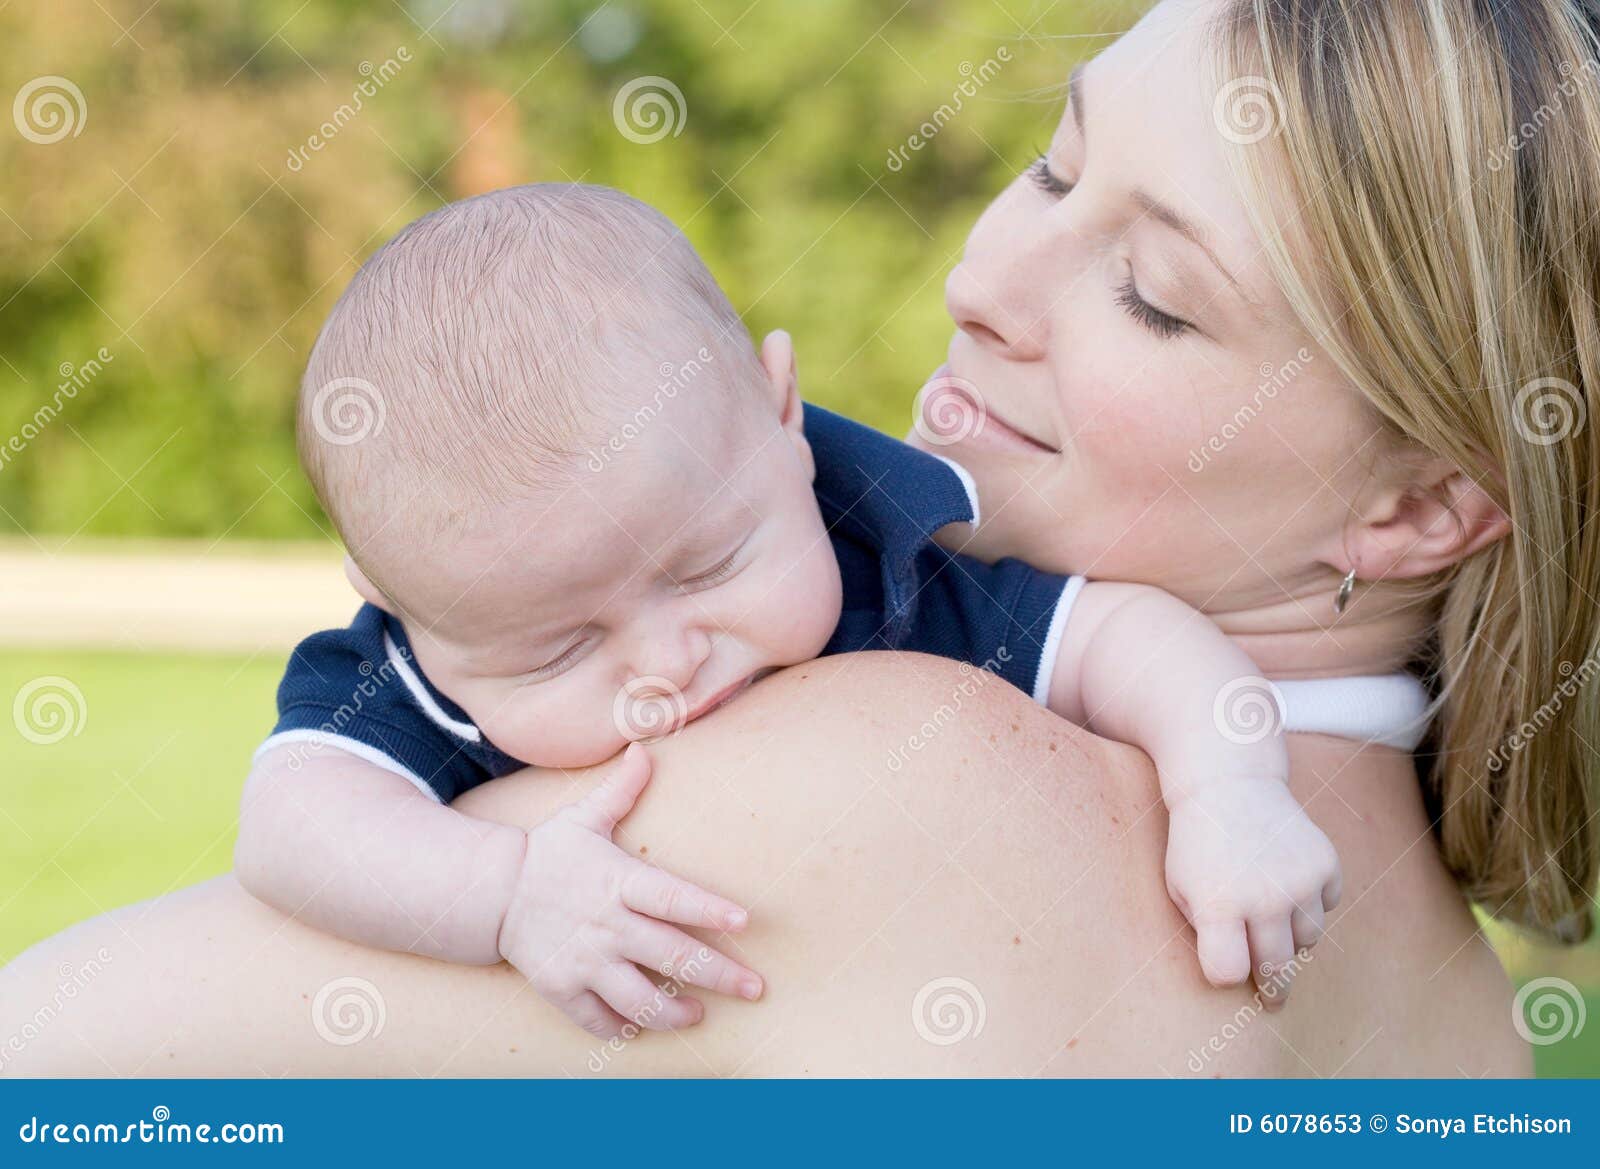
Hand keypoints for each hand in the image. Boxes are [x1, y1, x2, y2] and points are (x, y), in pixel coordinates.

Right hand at [498, 743, 763, 1037]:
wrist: (491, 892)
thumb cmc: (550, 853)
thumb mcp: (583, 817)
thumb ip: (620, 789)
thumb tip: (644, 747)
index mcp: (617, 881)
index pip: (671, 896)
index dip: (708, 909)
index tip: (744, 920)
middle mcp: (605, 924)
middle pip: (671, 955)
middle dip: (719, 975)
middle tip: (755, 988)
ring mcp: (582, 960)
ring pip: (638, 999)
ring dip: (675, 1013)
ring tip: (699, 1015)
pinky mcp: (560, 988)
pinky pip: (597, 1020)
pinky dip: (622, 1029)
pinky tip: (644, 1027)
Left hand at [1163, 778, 1340, 1008]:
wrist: (1229, 784)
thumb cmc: (1198, 844)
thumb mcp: (1180, 887)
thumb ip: (1203, 932)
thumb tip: (1238, 975)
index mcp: (1217, 904)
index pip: (1228, 972)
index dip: (1226, 976)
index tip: (1228, 972)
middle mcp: (1263, 896)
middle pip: (1276, 968)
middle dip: (1272, 988)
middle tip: (1272, 999)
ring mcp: (1300, 881)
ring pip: (1307, 942)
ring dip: (1290, 939)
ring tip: (1270, 917)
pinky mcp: (1326, 865)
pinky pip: (1325, 908)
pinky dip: (1309, 904)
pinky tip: (1287, 882)